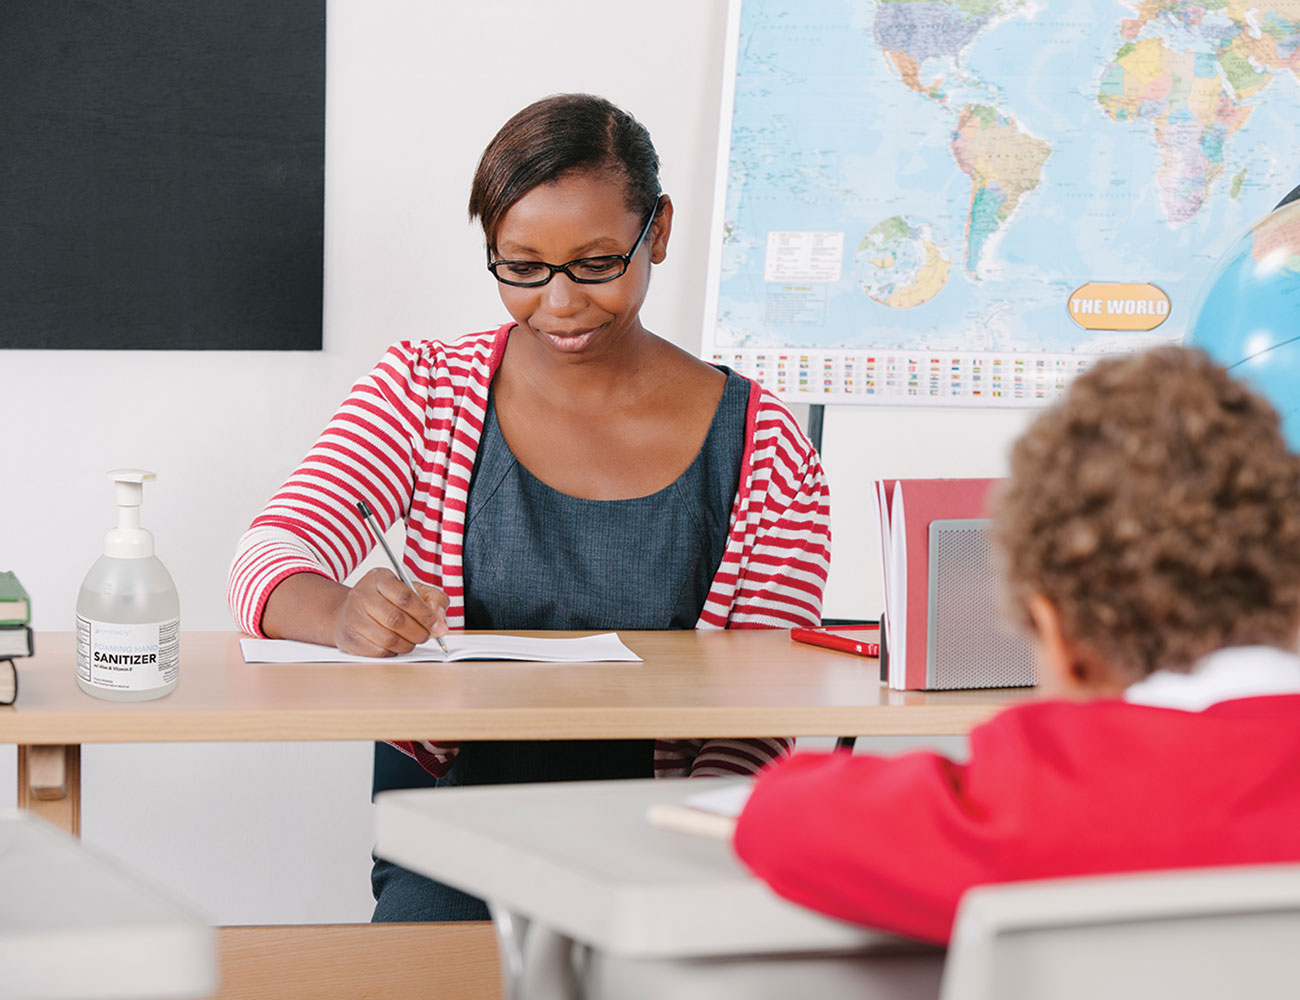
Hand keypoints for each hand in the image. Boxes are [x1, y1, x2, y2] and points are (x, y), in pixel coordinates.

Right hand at [333, 568, 448, 656]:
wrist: (352, 611)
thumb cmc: (388, 600)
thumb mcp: (414, 590)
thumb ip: (434, 600)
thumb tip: (440, 622)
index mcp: (380, 578)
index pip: (405, 597)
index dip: (426, 615)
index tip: (439, 627)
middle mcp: (362, 595)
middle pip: (396, 620)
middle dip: (419, 632)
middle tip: (426, 635)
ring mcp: (353, 617)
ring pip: (388, 639)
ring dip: (408, 644)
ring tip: (412, 640)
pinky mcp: (349, 639)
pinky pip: (379, 652)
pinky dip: (394, 652)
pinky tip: (397, 644)